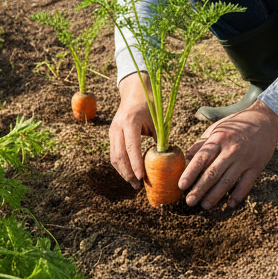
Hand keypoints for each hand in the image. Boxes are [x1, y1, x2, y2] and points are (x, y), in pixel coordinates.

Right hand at [109, 73, 155, 188]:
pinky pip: (114, 153)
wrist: (134, 92)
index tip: (141, 178)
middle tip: (138, 186)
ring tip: (134, 183)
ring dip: (123, 172)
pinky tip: (129, 173)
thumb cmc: (149, 106)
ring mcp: (113, 131)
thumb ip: (159, 140)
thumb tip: (166, 161)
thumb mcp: (156, 121)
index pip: (131, 147)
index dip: (136, 163)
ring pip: (114, 156)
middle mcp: (118, 127)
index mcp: (130, 122)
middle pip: (119, 155)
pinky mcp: (112, 134)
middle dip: (128, 173)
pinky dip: (120, 166)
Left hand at [179, 101, 277, 209]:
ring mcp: (245, 159)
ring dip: (215, 195)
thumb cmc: (235, 126)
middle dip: (200, 189)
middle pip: (213, 173)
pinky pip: (246, 184)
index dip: (190, 173)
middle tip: (189, 201)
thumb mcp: (216, 129)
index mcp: (218, 139)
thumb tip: (186, 157)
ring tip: (205, 206)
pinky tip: (229, 205)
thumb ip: (202, 144)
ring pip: (228, 181)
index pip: (201, 158)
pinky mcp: (257, 166)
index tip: (181, 186)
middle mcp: (231, 149)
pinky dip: (238, 195)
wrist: (264, 121)